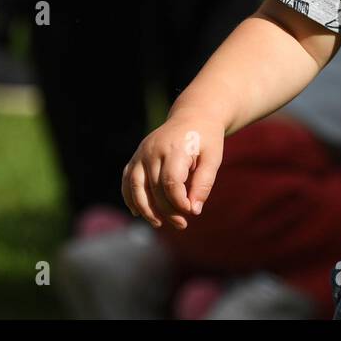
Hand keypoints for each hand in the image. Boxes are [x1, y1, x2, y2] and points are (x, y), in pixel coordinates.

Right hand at [121, 112, 224, 228]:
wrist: (193, 115)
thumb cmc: (206, 139)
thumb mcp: (213, 158)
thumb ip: (204, 183)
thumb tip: (193, 210)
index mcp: (175, 148)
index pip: (171, 182)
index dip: (178, 202)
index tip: (190, 212)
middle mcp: (153, 149)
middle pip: (154, 187)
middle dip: (166, 210)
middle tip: (181, 224)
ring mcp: (142, 152)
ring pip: (135, 186)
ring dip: (145, 208)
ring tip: (158, 224)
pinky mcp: (136, 156)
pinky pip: (127, 179)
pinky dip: (130, 197)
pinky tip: (138, 212)